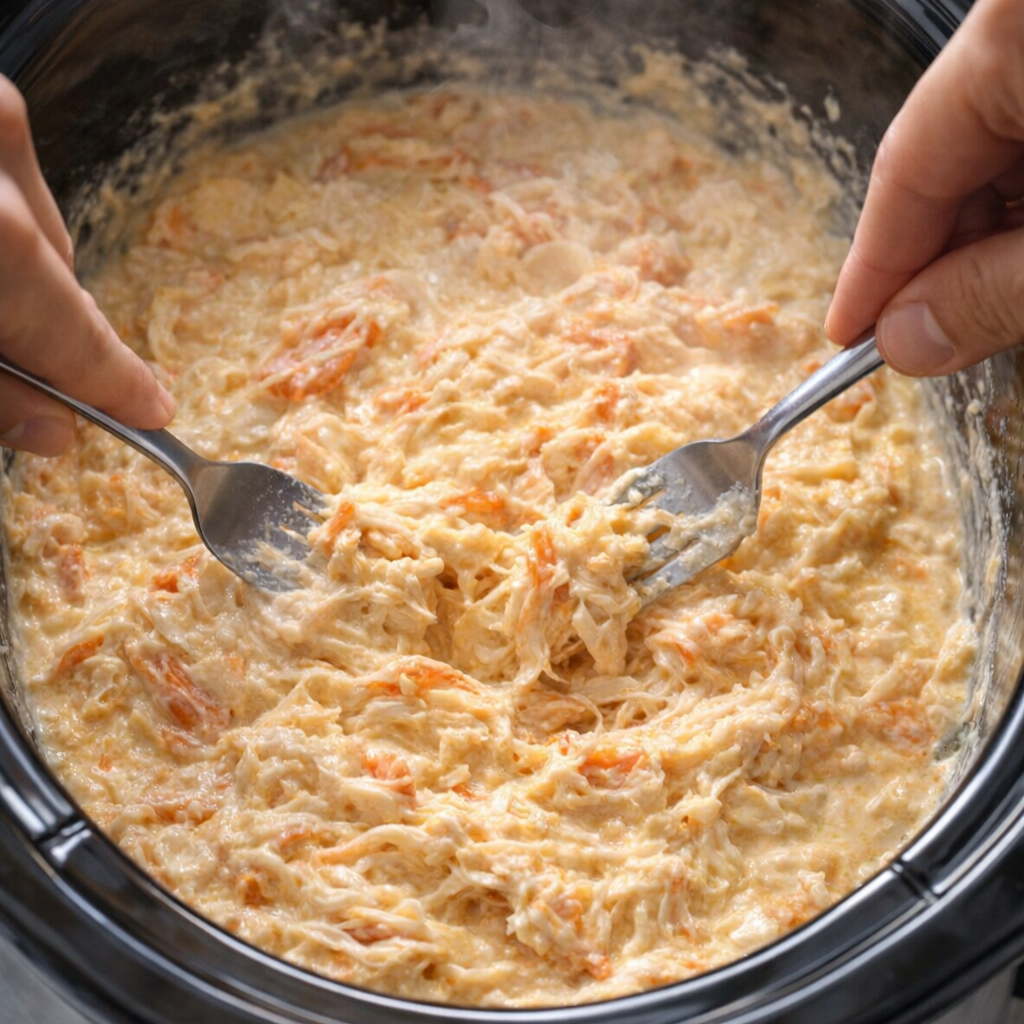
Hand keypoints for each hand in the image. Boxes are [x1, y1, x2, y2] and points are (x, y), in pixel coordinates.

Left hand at [0, 75, 173, 456]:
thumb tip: (50, 429)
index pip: (83, 343)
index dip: (118, 390)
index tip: (153, 416)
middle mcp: (1, 165)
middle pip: (58, 274)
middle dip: (47, 324)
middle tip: (30, 363)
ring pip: (34, 218)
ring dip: (18, 262)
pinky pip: (6, 166)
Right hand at [826, 0, 1023, 375]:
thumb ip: (998, 292)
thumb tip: (909, 342)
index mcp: (1020, 28)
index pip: (909, 165)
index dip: (872, 266)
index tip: (848, 336)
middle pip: (951, 152)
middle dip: (941, 256)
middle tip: (927, 336)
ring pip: (1000, 140)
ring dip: (993, 230)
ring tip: (991, 298)